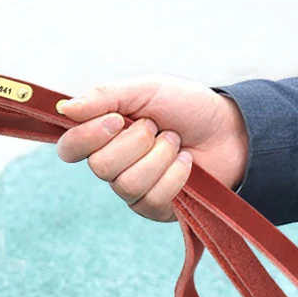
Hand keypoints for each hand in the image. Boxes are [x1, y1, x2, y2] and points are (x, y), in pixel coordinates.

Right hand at [55, 75, 248, 221]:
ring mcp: (131, 188)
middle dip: (136, 142)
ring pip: (126, 184)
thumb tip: (65, 108)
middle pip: (100, 166)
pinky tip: (186, 163)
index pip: (69, 147)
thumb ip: (104, 96)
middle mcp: (111, 164)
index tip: (116, 120)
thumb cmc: (187, 107)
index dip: (87, 137)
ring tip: (175, 143)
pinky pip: (151, 198)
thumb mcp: (146, 89)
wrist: (232, 130)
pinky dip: (174, 175)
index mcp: (102, 135)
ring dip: (159, 157)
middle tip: (157, 127)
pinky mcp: (154, 208)